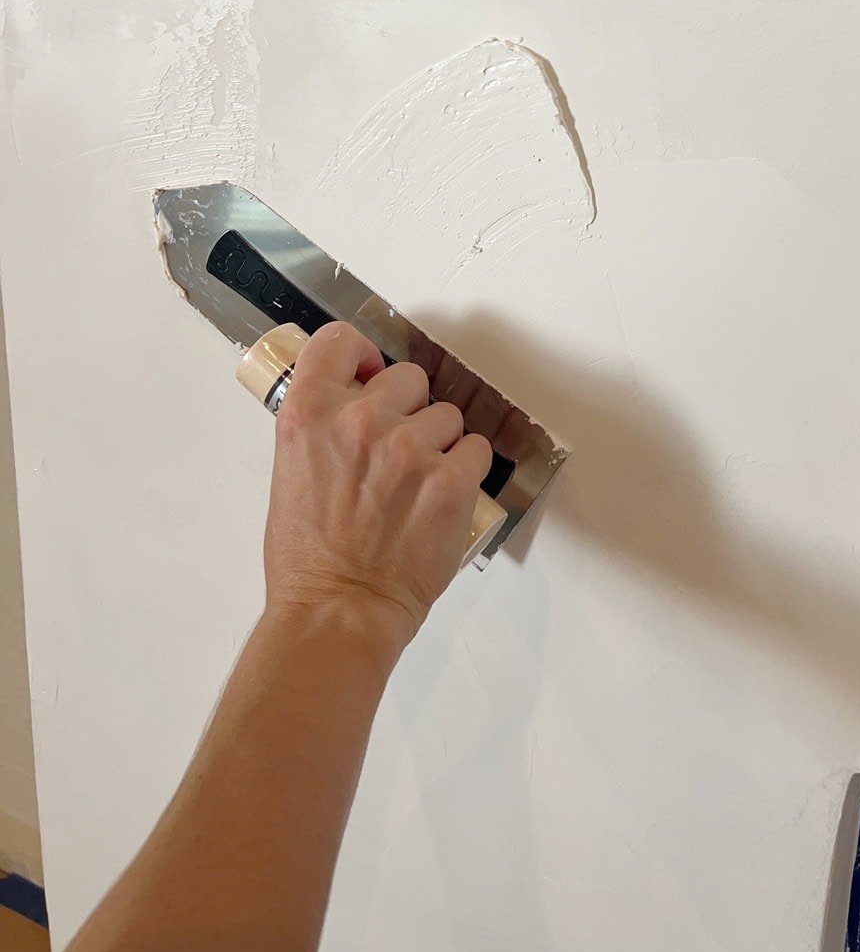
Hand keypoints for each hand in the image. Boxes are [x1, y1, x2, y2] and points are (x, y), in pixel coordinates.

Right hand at [262, 322, 492, 663]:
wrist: (338, 611)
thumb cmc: (308, 556)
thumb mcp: (291, 471)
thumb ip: (323, 428)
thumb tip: (354, 404)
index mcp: (309, 413)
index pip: (339, 341)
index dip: (361, 355)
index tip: (369, 376)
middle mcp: (360, 420)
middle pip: (408, 377)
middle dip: (408, 409)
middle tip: (396, 453)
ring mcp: (409, 448)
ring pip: (447, 416)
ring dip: (440, 444)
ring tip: (416, 486)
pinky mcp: (451, 480)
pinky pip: (476, 449)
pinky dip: (466, 470)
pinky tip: (442, 497)